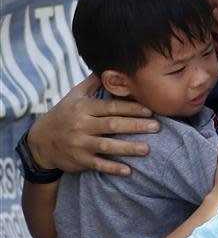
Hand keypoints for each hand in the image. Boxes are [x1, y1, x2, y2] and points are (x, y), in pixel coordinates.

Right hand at [28, 74, 159, 175]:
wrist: (40, 142)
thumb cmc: (64, 114)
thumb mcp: (74, 96)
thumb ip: (92, 82)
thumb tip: (109, 66)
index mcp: (83, 108)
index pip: (110, 107)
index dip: (131, 108)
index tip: (149, 110)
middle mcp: (81, 125)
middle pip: (113, 125)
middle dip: (136, 126)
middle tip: (157, 127)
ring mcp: (79, 144)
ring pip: (107, 146)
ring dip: (128, 148)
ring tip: (147, 149)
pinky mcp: (79, 160)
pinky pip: (98, 164)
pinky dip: (112, 168)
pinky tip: (128, 171)